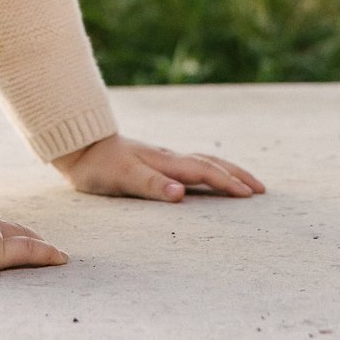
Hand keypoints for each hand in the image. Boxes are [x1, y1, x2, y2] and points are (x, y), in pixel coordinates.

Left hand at [54, 133, 264, 202]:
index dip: (227, 183)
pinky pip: (190, 165)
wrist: (78, 144)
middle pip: (209, 163)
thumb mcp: (123, 178)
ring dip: (225, 171)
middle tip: (261, 189)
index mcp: (165, 163)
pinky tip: (206, 176)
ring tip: (243, 183)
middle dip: (236, 175)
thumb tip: (181, 194)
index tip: (251, 194)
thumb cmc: (99, 166)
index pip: (204, 172)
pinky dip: (208, 170)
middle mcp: (168, 158)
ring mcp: (162, 158)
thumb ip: (151, 185)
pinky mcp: (154, 162)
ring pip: (201, 162)